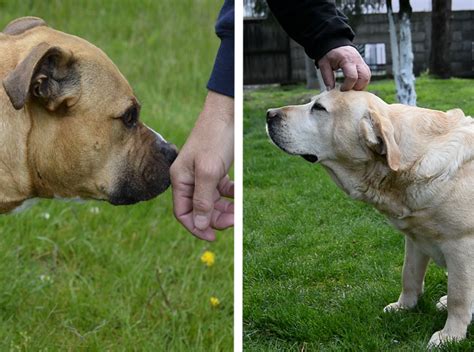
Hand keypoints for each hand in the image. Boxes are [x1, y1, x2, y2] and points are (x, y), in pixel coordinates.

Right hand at [170, 90, 233, 240]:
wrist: (226, 113)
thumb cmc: (214, 138)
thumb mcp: (209, 171)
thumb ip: (203, 199)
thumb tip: (200, 225)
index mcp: (180, 180)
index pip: (183, 213)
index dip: (196, 227)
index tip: (213, 238)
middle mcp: (189, 180)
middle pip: (200, 209)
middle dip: (216, 217)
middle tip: (235, 220)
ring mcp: (202, 175)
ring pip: (213, 201)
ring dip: (226, 208)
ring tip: (239, 209)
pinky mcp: (215, 170)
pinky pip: (222, 190)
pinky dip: (231, 194)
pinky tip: (239, 192)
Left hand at [318, 45, 370, 90]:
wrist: (336, 44)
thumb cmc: (330, 54)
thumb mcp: (324, 64)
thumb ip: (327, 77)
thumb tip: (330, 90)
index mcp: (347, 60)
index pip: (352, 77)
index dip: (347, 86)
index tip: (341, 89)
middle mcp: (357, 61)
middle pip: (364, 78)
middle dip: (357, 88)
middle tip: (347, 90)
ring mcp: (362, 62)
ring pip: (367, 77)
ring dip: (361, 86)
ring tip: (351, 88)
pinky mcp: (363, 64)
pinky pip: (367, 75)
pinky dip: (362, 82)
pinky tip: (354, 85)